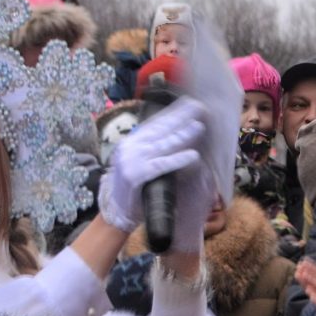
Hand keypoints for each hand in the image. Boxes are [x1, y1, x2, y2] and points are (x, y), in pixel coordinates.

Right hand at [97, 98, 207, 232]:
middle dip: (180, 117)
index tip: (188, 104)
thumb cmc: (132, 187)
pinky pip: (161, 165)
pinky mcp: (136, 176)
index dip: (173, 113)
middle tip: (199, 108)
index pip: (154, 123)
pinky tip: (193, 155)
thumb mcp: (138, 162)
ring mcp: (131, 161)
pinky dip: (178, 159)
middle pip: (159, 129)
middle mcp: (129, 147)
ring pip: (162, 145)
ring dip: (183, 135)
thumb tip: (175, 132)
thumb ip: (152, 148)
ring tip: (199, 127)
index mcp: (130, 142)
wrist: (115, 211)